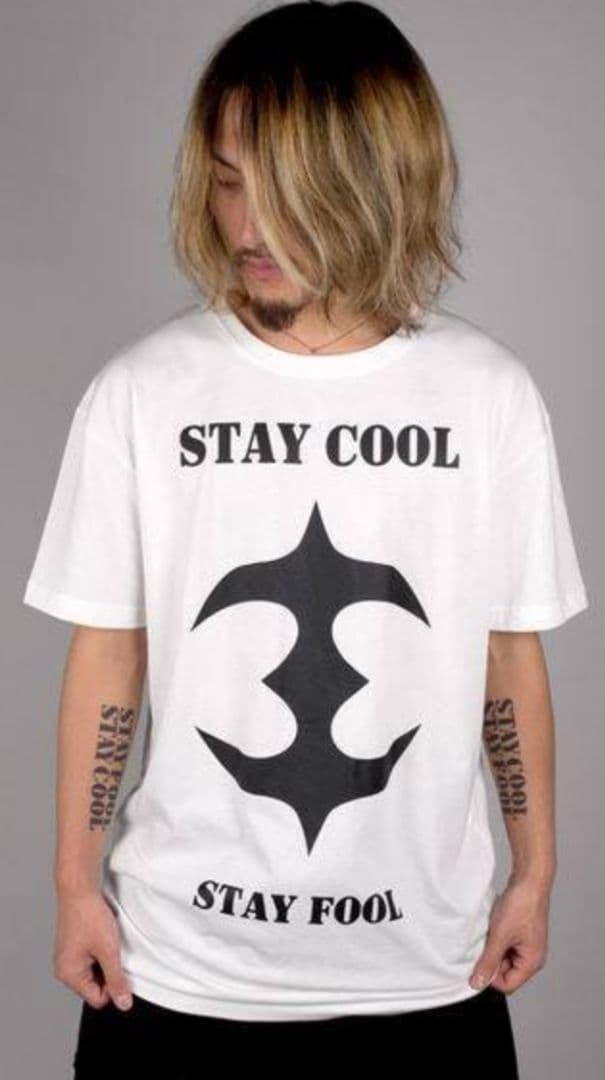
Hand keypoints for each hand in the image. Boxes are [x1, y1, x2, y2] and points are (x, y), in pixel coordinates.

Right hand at [54, 888, 132, 1010]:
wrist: (79, 889)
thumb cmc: (89, 917)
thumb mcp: (109, 951)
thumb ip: (116, 979)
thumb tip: (123, 1004)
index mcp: (69, 975)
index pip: (98, 999)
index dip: (113, 986)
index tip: (120, 966)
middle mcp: (64, 970)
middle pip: (95, 987)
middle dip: (108, 972)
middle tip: (112, 951)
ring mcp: (67, 958)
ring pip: (94, 972)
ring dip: (105, 960)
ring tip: (106, 941)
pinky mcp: (72, 947)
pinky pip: (90, 959)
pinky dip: (100, 951)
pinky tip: (102, 936)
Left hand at [469, 875, 551, 993]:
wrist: (529, 879)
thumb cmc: (521, 906)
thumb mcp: (500, 936)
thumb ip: (488, 962)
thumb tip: (477, 983)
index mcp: (532, 962)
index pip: (507, 985)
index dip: (490, 975)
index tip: (478, 960)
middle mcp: (532, 957)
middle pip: (505, 972)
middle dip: (491, 959)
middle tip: (485, 942)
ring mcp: (527, 945)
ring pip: (503, 957)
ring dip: (493, 947)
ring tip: (491, 931)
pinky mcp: (522, 934)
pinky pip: (505, 944)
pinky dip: (497, 938)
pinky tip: (494, 925)